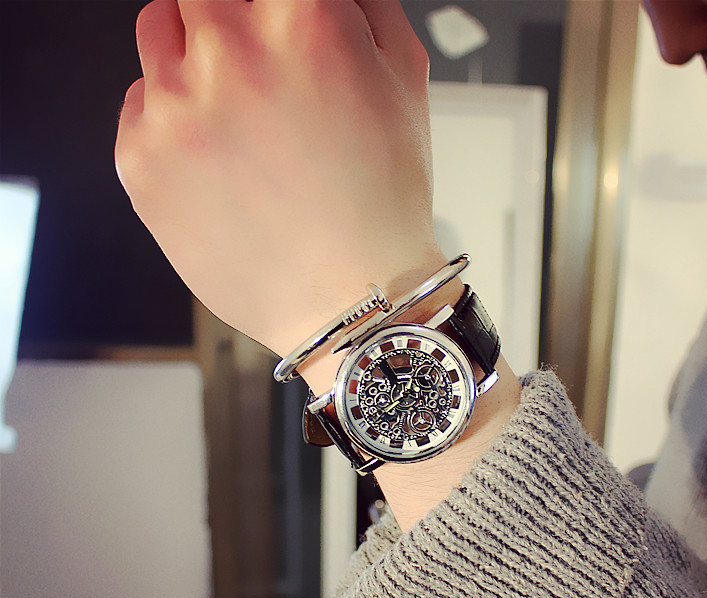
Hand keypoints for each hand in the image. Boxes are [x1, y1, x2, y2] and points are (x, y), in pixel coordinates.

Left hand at [116, 0, 444, 357]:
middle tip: (257, 68)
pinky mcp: (141, 161)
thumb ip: (362, 3)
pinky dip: (172, 121)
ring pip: (160, 33)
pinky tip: (219, 162)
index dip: (270, 7)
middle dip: (230, 21)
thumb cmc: (381, 207)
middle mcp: (232, 53)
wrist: (351, 299)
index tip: (268, 24)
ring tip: (238, 119)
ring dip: (194, 59)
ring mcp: (178, 108)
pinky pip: (139, 106)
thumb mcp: (406, 81)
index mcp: (303, 19)